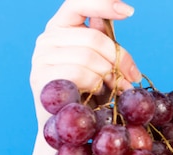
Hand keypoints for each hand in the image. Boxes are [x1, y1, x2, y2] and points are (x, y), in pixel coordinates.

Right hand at [30, 0, 140, 122]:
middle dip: (120, 59)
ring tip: (117, 90)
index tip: (130, 12)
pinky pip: (81, 74)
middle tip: (132, 78)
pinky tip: (98, 95)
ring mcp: (41, 57)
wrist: (72, 125)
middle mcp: (47, 39)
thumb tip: (122, 11)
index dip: (104, 4)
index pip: (78, 3)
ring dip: (111, 77)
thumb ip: (107, 41)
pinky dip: (97, 86)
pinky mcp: (42, 78)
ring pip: (90, 57)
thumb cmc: (90, 93)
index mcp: (62, 28)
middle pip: (94, 38)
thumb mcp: (102, 64)